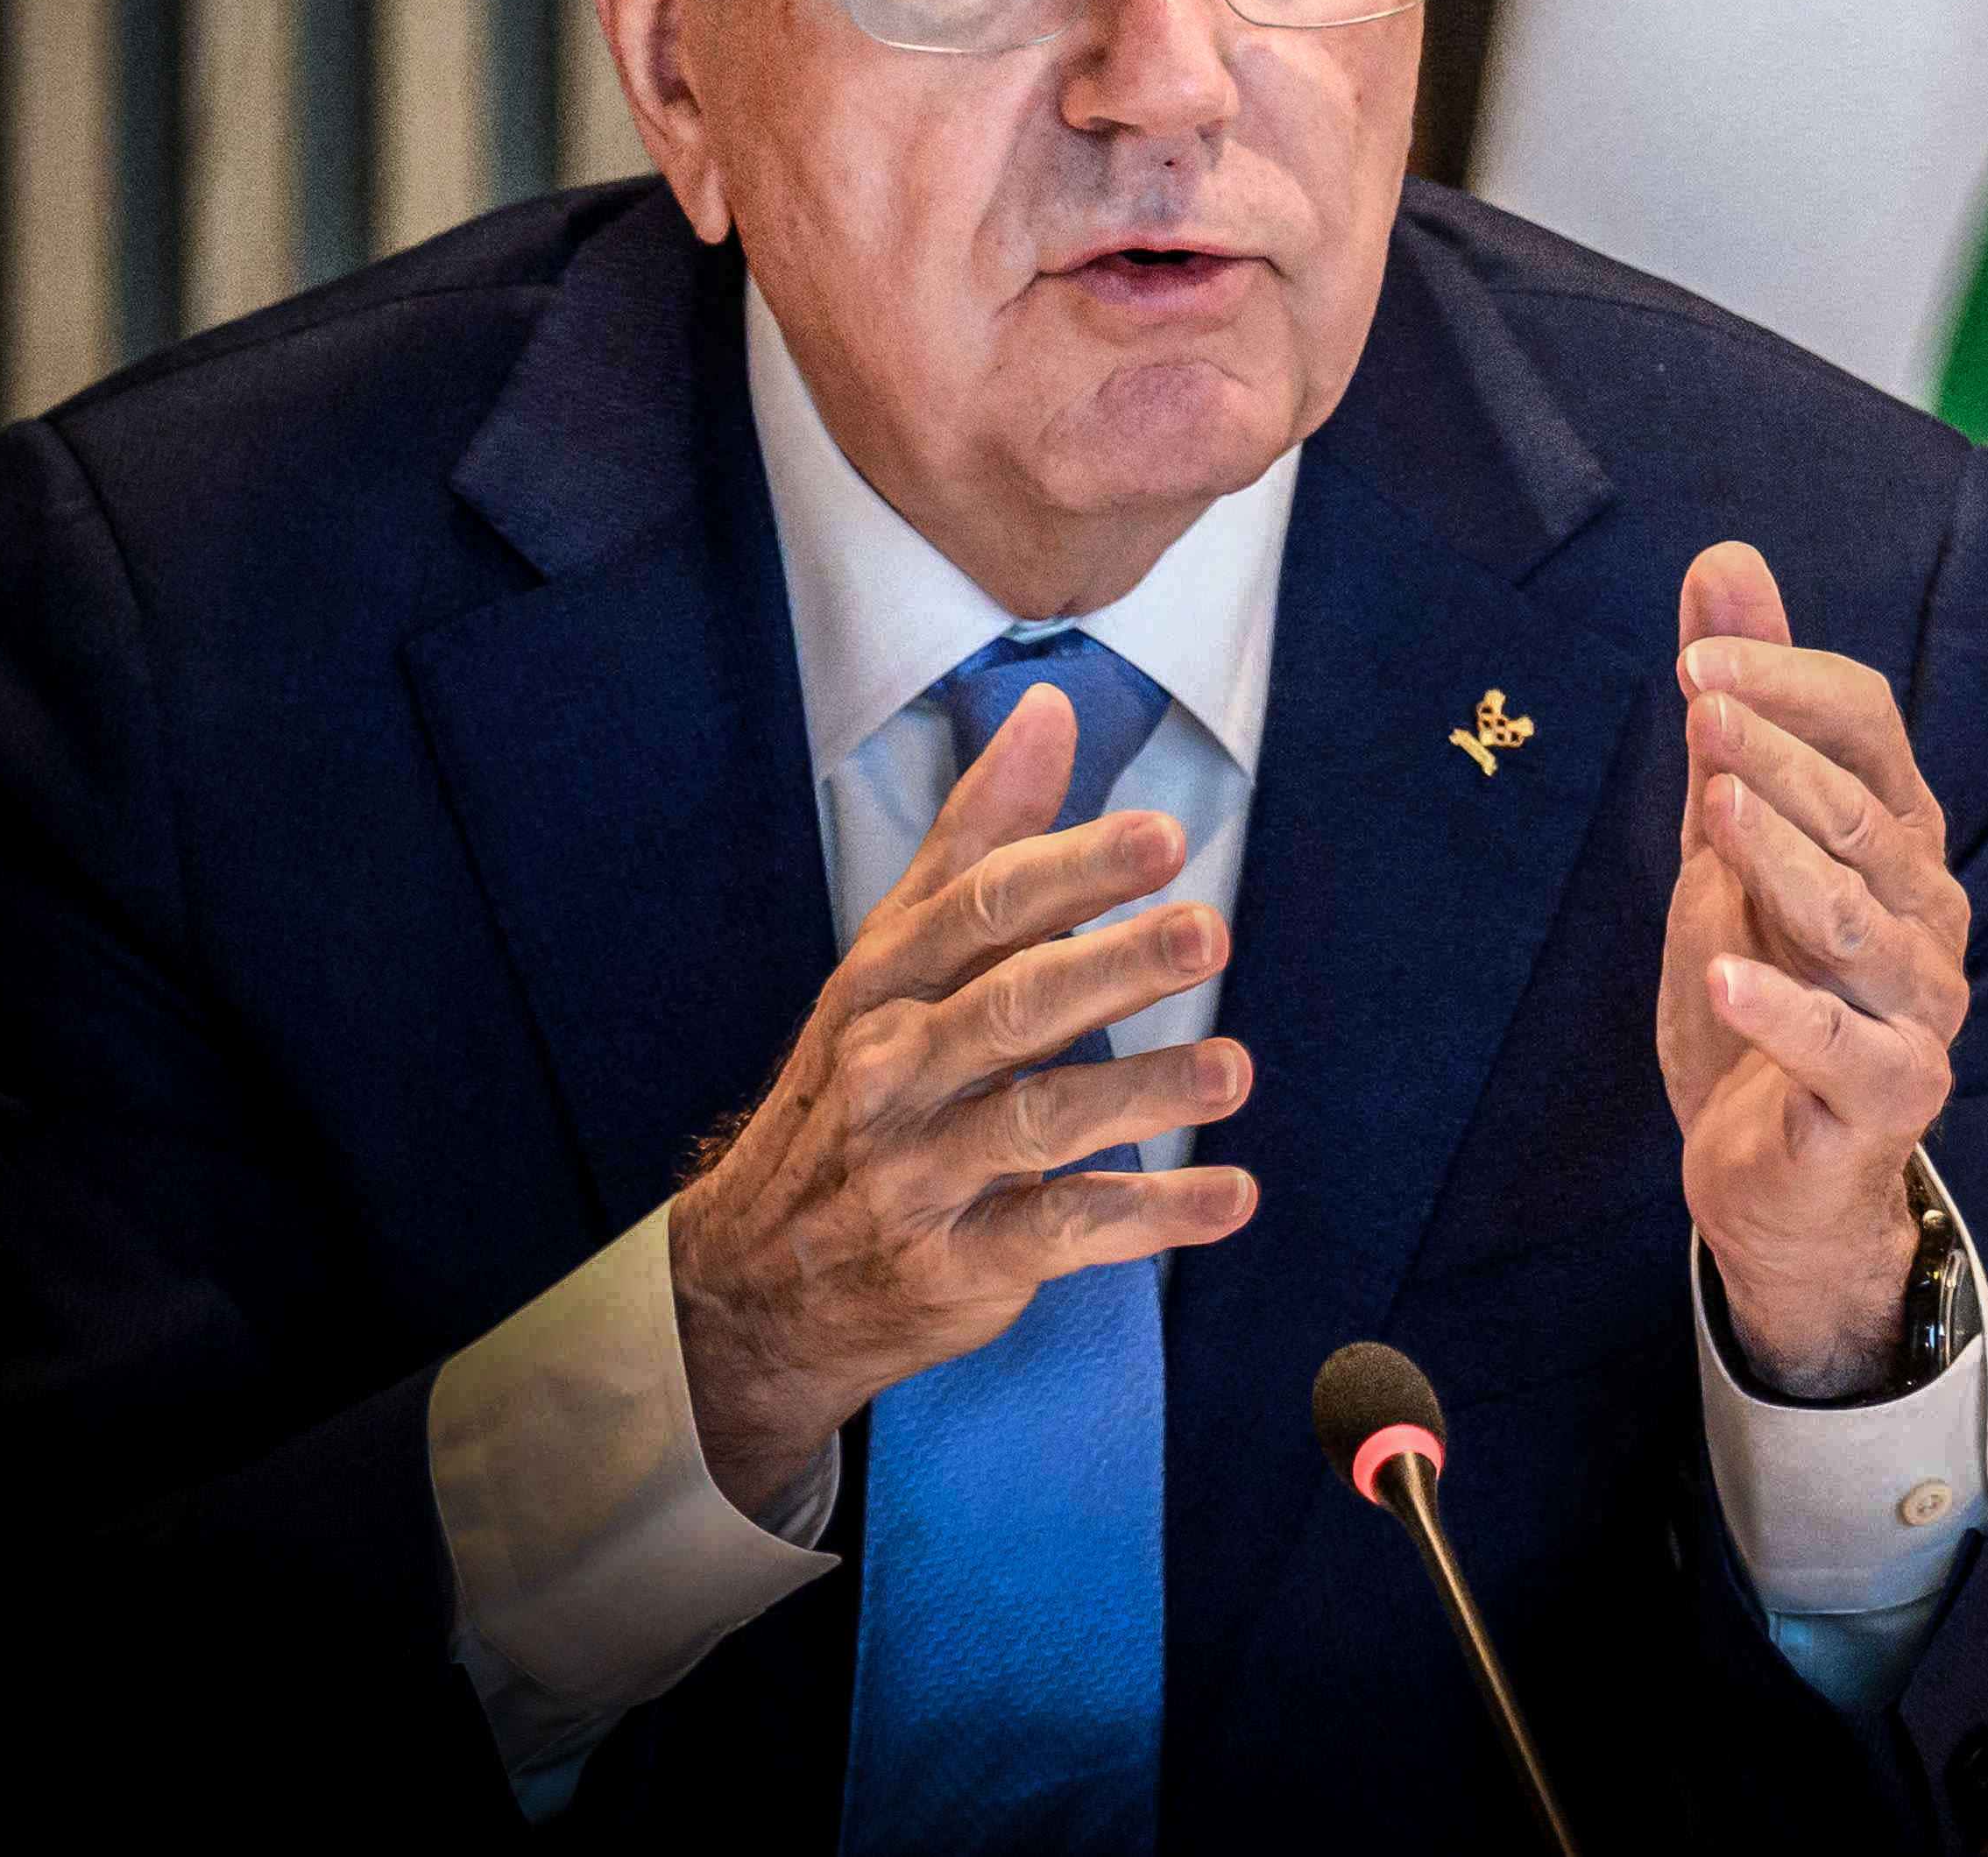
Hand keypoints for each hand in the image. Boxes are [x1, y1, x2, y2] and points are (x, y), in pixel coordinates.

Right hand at [671, 683, 1257, 1515]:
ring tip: (1234, 1070)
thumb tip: (1051, 710)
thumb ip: (981, 836)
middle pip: (1013, 1006)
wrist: (753, 1277)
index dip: (1072, 870)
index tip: (1162, 836)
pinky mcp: (961, 1261)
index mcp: (890, 978)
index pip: (983, 909)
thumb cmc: (854, 1083)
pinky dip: (1151, 1218)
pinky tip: (1233, 1197)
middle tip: (1207, 933)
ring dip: (1144, 1093)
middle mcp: (899, 1066)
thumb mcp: (896, 954)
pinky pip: (1064, 1231)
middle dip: (1112, 968)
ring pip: (1041, 1120)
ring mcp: (925, 1168)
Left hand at [1655, 542, 1970, 1399]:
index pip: (1867, 727)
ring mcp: (1918, 1003)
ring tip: (1716, 807)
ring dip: (1785, 858)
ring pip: (1855, 919)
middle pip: (1861, 813)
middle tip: (1702, 707)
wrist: (1767, 1171)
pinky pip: (1841, 1044)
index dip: (1787, 683)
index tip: (1695, 659)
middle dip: (1779, 756)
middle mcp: (1922, 908)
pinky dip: (1782, 1008)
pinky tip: (1723, 972)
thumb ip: (1736, 709)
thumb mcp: (1726, 836)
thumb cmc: (1757, 991)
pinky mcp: (1893, 1092)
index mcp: (1894, 833)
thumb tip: (1726, 559)